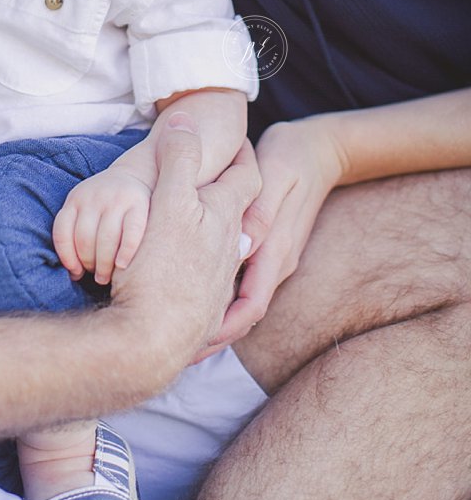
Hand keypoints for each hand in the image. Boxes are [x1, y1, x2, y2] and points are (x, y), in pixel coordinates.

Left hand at [53, 167, 151, 285]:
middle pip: (85, 239)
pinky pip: (131, 233)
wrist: (135, 172)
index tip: (76, 273)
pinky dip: (125, 253)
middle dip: (89, 264)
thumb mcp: (85, 208)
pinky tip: (122, 266)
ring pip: (106, 239)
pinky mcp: (138, 204)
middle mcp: (93, 197)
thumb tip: (74, 275)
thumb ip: (76, 234)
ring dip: (105, 265)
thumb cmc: (106, 203)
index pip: (62, 232)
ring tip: (107, 277)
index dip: (67, 257)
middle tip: (97, 276)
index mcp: (75, 199)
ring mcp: (116, 199)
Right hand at [108, 119, 261, 365]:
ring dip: (219, 233)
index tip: (238, 139)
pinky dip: (204, 268)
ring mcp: (217, 283)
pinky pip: (210, 283)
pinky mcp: (202, 312)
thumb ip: (180, 159)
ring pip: (227, 250)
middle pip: (240, 214)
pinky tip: (188, 273)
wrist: (150, 343)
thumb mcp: (169, 202)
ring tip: (204, 220)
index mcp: (224, 218)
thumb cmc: (159, 270)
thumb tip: (186, 120)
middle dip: (233, 194)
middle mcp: (229, 250)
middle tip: (222, 175)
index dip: (243, 154)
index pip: (246, 176)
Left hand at [199, 116, 344, 354]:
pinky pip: (245, 280)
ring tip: (179, 330)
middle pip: (244, 311)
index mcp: (276, 248)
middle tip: (176, 350)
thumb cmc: (291, 156)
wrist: (322, 149)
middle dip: (213, 333)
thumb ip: (261, 211)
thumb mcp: (276, 175)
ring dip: (216, 316)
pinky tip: (197, 293)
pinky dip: (222, 293)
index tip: (191, 343)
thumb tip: (244, 246)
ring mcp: (276, 256)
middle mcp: (278, 261)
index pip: (251, 305)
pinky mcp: (271, 247)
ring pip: (243, 298)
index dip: (221, 329)